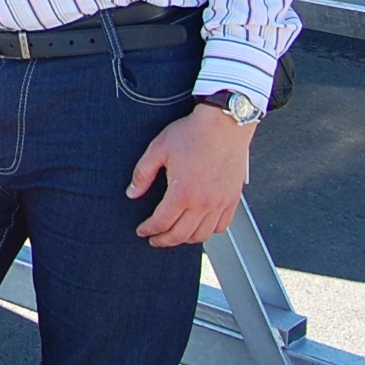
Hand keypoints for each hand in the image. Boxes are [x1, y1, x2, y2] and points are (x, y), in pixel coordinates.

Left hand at [129, 103, 252, 247]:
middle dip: (164, 240)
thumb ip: (143, 173)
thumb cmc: (193, 133)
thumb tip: (132, 192)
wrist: (224, 124)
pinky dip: (209, 232)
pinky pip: (222, 226)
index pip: (161, 222)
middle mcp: (203, 203)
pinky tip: (200, 227)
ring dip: (185, 240)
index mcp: (182, 193)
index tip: (142, 230)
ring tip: (175, 236)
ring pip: (202, 235)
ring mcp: (220, 203)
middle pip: (181, 235)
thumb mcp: (158, 149)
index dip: (149, 229)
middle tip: (154, 239)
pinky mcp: (232, 199)